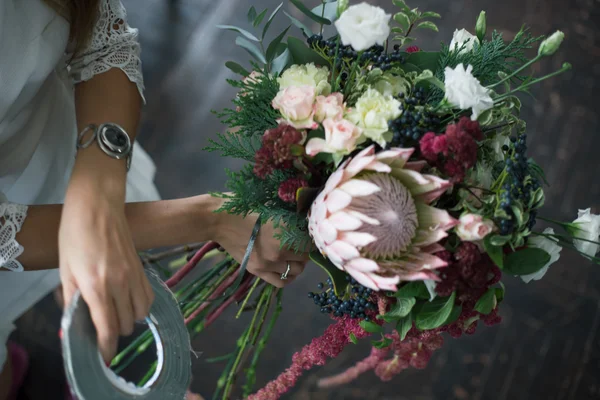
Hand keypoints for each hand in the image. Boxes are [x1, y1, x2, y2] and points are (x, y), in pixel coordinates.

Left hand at [59, 186, 153, 362]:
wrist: (97, 206)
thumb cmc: (74, 235)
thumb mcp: (65, 270)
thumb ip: (72, 300)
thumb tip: (74, 327)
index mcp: (96, 286)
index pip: (107, 328)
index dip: (106, 348)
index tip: (104, 356)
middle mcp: (120, 284)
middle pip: (125, 324)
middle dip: (114, 332)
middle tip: (101, 327)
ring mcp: (134, 276)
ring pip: (141, 313)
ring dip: (129, 320)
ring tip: (115, 314)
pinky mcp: (143, 268)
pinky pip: (149, 297)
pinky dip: (141, 306)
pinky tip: (129, 301)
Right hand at [215, 212, 308, 286]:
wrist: (219, 219)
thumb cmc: (245, 207)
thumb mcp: (273, 209)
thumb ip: (290, 220)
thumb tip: (306, 226)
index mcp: (286, 229)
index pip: (311, 241)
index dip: (312, 237)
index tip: (308, 234)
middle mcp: (281, 249)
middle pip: (306, 256)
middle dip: (306, 250)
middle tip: (301, 244)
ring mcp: (269, 263)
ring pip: (297, 270)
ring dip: (298, 263)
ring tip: (293, 256)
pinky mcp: (258, 270)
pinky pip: (281, 281)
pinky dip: (288, 277)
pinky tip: (286, 269)